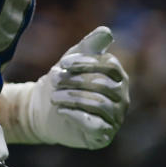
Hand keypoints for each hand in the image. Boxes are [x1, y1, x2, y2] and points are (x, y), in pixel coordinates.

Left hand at [28, 26, 129, 148]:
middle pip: (103, 85)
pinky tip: (60, 110)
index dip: (86, 63)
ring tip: (54, 97)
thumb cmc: (63, 82)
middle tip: (55, 80)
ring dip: (72, 97)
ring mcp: (115, 118)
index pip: (110, 66)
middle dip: (75, 81)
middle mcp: (121, 98)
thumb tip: (106, 31)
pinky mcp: (103, 135)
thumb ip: (90, 46)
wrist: (44, 110)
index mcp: (117, 77)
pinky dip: (75, 115)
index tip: (64, 63)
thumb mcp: (73, 60)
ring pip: (99, 104)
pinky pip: (95, 124)